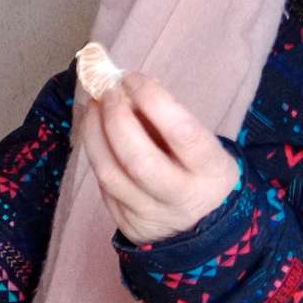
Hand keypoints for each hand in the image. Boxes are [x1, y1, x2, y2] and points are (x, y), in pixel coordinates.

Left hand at [81, 72, 238, 244]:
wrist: (203, 222)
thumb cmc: (197, 167)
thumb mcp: (200, 142)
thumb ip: (166, 116)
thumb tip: (126, 85)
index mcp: (211, 170)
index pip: (183, 133)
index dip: (152, 100)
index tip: (131, 78)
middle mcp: (182, 198)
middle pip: (139, 160)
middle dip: (116, 119)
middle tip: (106, 91)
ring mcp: (152, 215)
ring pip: (110, 174)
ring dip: (93, 133)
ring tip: (92, 106)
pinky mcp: (128, 225)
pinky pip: (103, 185)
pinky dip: (96, 154)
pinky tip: (95, 134)